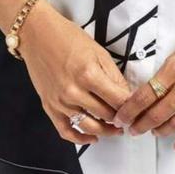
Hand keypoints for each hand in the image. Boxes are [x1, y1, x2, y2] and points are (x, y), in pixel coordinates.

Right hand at [20, 1, 130, 144]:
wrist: (36, 35)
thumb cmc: (68, 38)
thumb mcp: (98, 52)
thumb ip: (114, 75)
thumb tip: (127, 96)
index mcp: (89, 75)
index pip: (119, 101)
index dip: (132, 107)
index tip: (138, 109)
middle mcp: (74, 92)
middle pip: (106, 115)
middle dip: (121, 118)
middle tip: (130, 118)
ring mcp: (60, 102)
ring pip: (90, 127)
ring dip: (106, 131)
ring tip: (116, 128)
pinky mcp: (49, 107)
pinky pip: (66, 131)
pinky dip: (81, 139)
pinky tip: (92, 138)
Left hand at [112, 6, 174, 150]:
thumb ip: (167, 72)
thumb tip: (152, 91)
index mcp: (174, 68)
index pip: (145, 95)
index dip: (129, 110)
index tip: (121, 117)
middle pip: (156, 113)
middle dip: (140, 124)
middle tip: (132, 129)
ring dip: (159, 131)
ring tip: (152, 132)